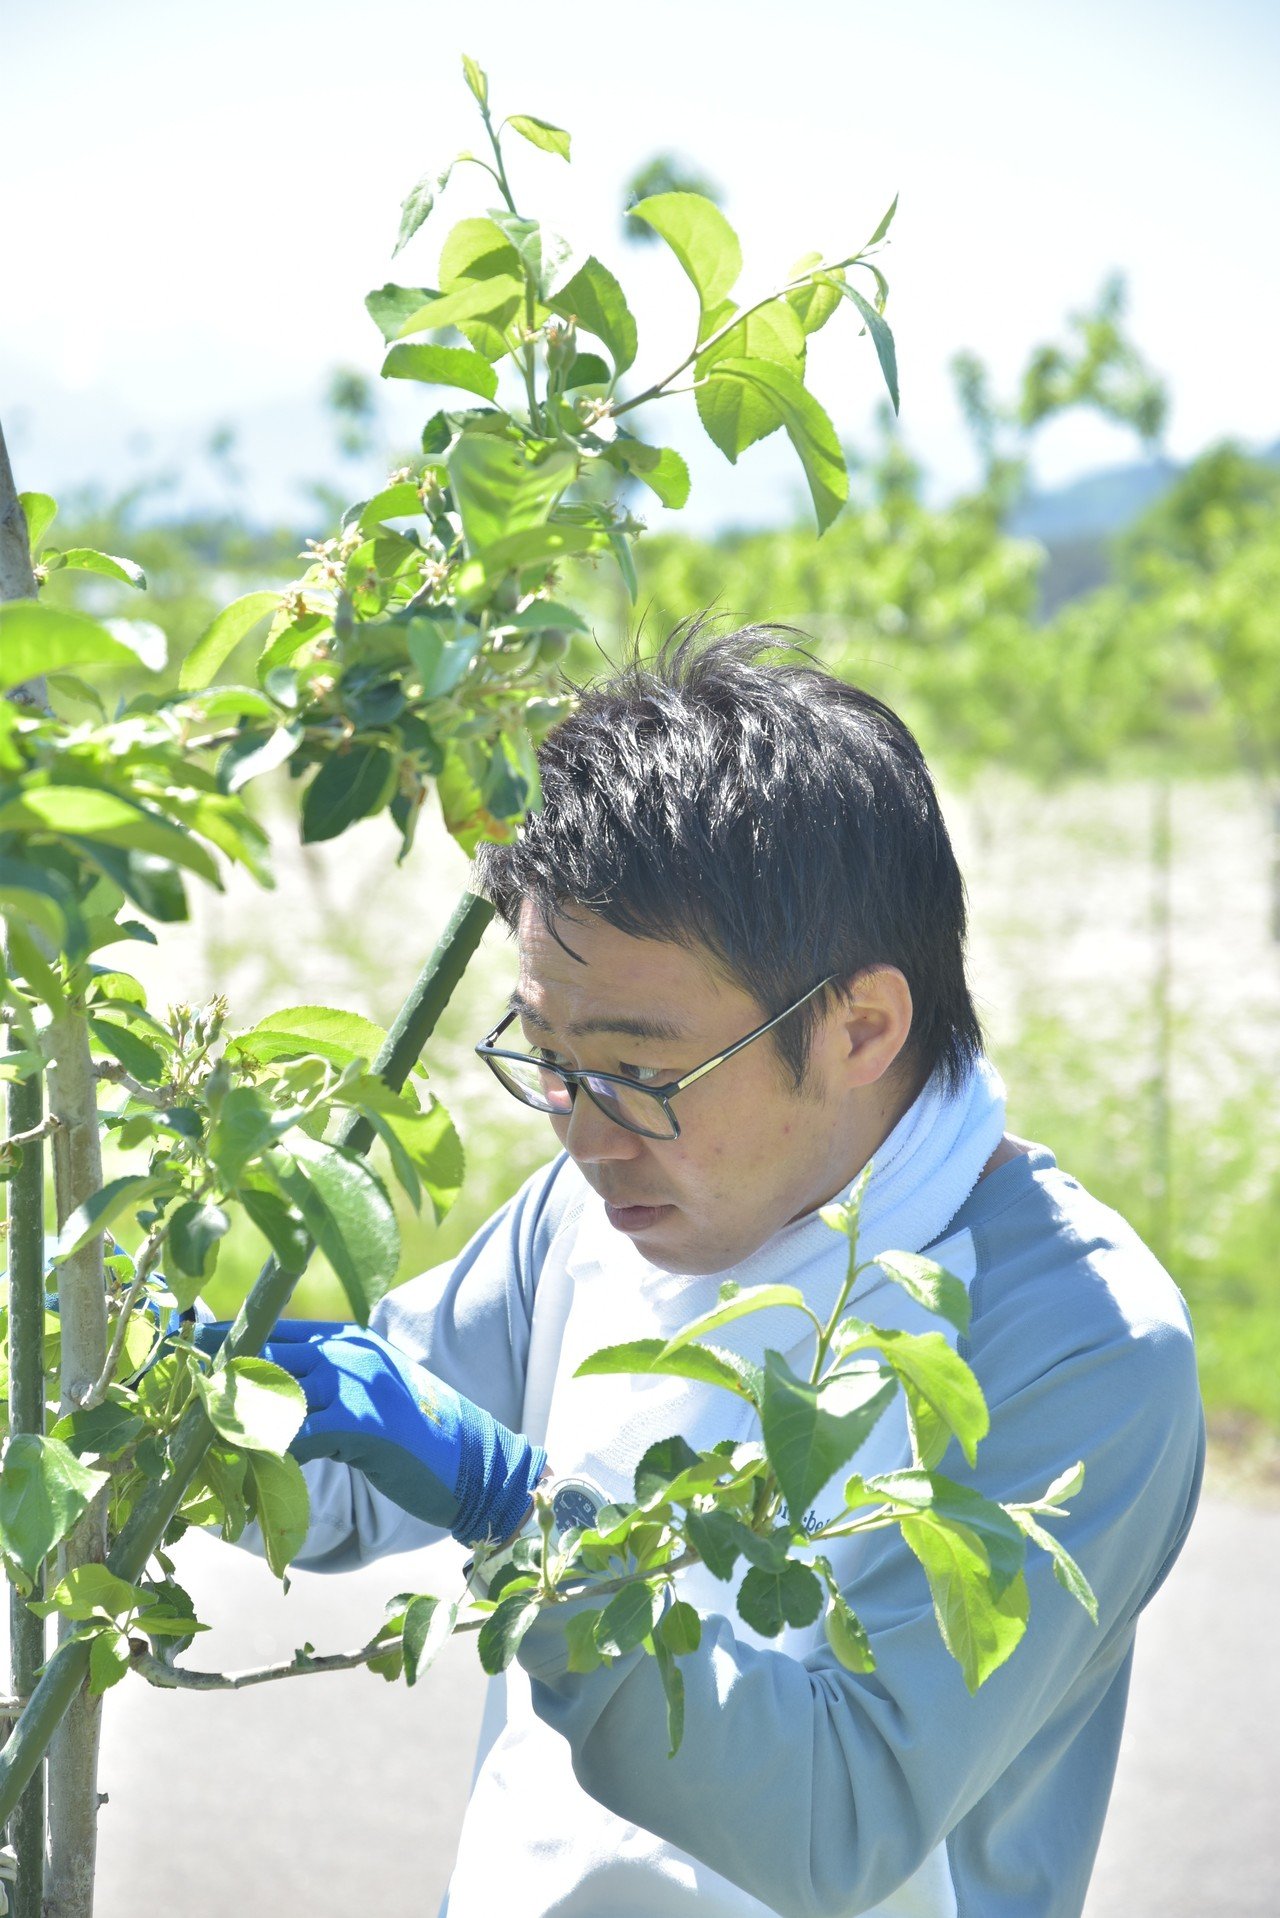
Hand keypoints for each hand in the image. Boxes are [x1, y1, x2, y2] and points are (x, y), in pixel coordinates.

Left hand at [198, 1319, 546, 1544]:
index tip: (183, 1348)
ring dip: (232, 1418)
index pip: (270, 1328)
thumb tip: (264, 1400)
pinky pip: (294, 1435)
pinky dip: (265, 1451)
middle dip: (216, 1377)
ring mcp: (356, 1383)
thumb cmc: (418, 1434)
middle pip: (262, 1355)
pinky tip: (247, 1467)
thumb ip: (323, 1386)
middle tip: (178, 1396)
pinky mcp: (361, 1422)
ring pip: (270, 1393)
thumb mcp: (369, 1393)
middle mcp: (347, 1350)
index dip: (224, 1339)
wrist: (476, 1460)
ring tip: (197, 1436)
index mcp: (347, 1338)